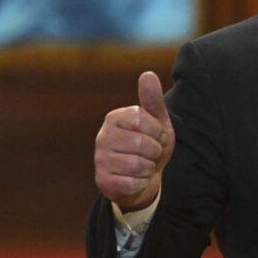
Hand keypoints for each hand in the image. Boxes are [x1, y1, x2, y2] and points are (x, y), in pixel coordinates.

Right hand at [94, 71, 174, 211]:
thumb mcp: (157, 121)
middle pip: (142, 144)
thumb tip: (148, 74)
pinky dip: (142, 182)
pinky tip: (137, 179)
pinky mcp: (102, 182)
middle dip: (155, 151)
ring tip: (144, 165)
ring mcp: (100, 160)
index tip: (156, 135)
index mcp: (114, 118)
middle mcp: (102, 137)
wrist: (145, 177)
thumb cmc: (151, 145)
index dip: (157, 130)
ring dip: (149, 167)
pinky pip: (133, 183)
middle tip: (151, 153)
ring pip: (138, 165)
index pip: (141, 118)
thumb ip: (152, 100)